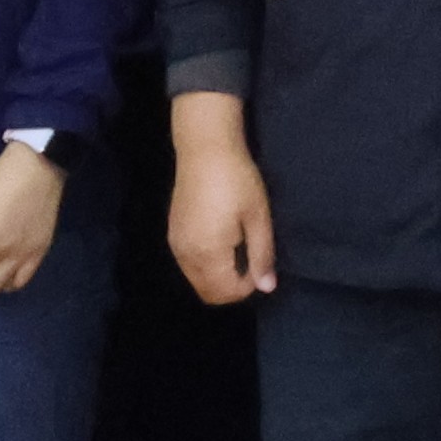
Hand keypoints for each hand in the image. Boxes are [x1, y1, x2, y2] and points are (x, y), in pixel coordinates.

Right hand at [164, 90, 277, 302]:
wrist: (205, 149)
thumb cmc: (237, 180)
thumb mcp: (258, 216)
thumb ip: (262, 255)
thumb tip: (267, 287)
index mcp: (207, 253)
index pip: (224, 292)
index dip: (247, 288)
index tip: (261, 267)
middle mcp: (185, 255)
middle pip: (207, 292)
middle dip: (231, 289)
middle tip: (251, 265)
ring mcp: (176, 245)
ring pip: (196, 280)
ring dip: (217, 278)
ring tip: (239, 252)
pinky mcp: (172, 234)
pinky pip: (188, 266)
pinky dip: (205, 267)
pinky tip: (222, 244)